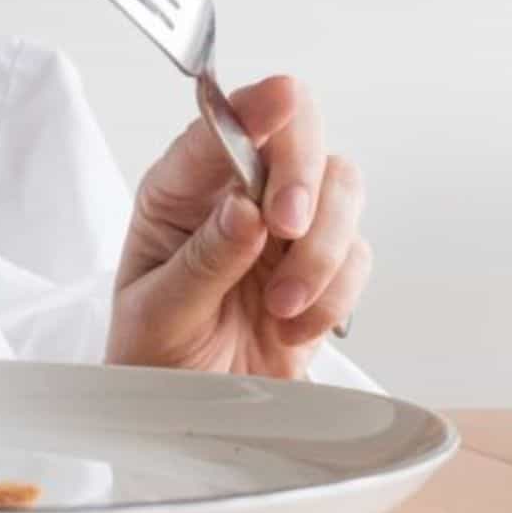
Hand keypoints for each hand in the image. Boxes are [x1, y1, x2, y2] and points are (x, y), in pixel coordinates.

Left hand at [107, 76, 370, 378]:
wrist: (185, 413)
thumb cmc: (153, 353)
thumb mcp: (159, 312)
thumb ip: (202, 260)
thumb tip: (244, 209)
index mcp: (178, 191)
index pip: (220, 126)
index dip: (255, 106)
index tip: (282, 99)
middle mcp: (235, 195)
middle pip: (298, 137)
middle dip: (303, 177)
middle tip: (287, 229)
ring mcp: (284, 227)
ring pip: (340, 189)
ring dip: (321, 250)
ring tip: (281, 306)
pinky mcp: (323, 265)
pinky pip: (358, 251)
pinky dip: (335, 292)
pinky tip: (292, 326)